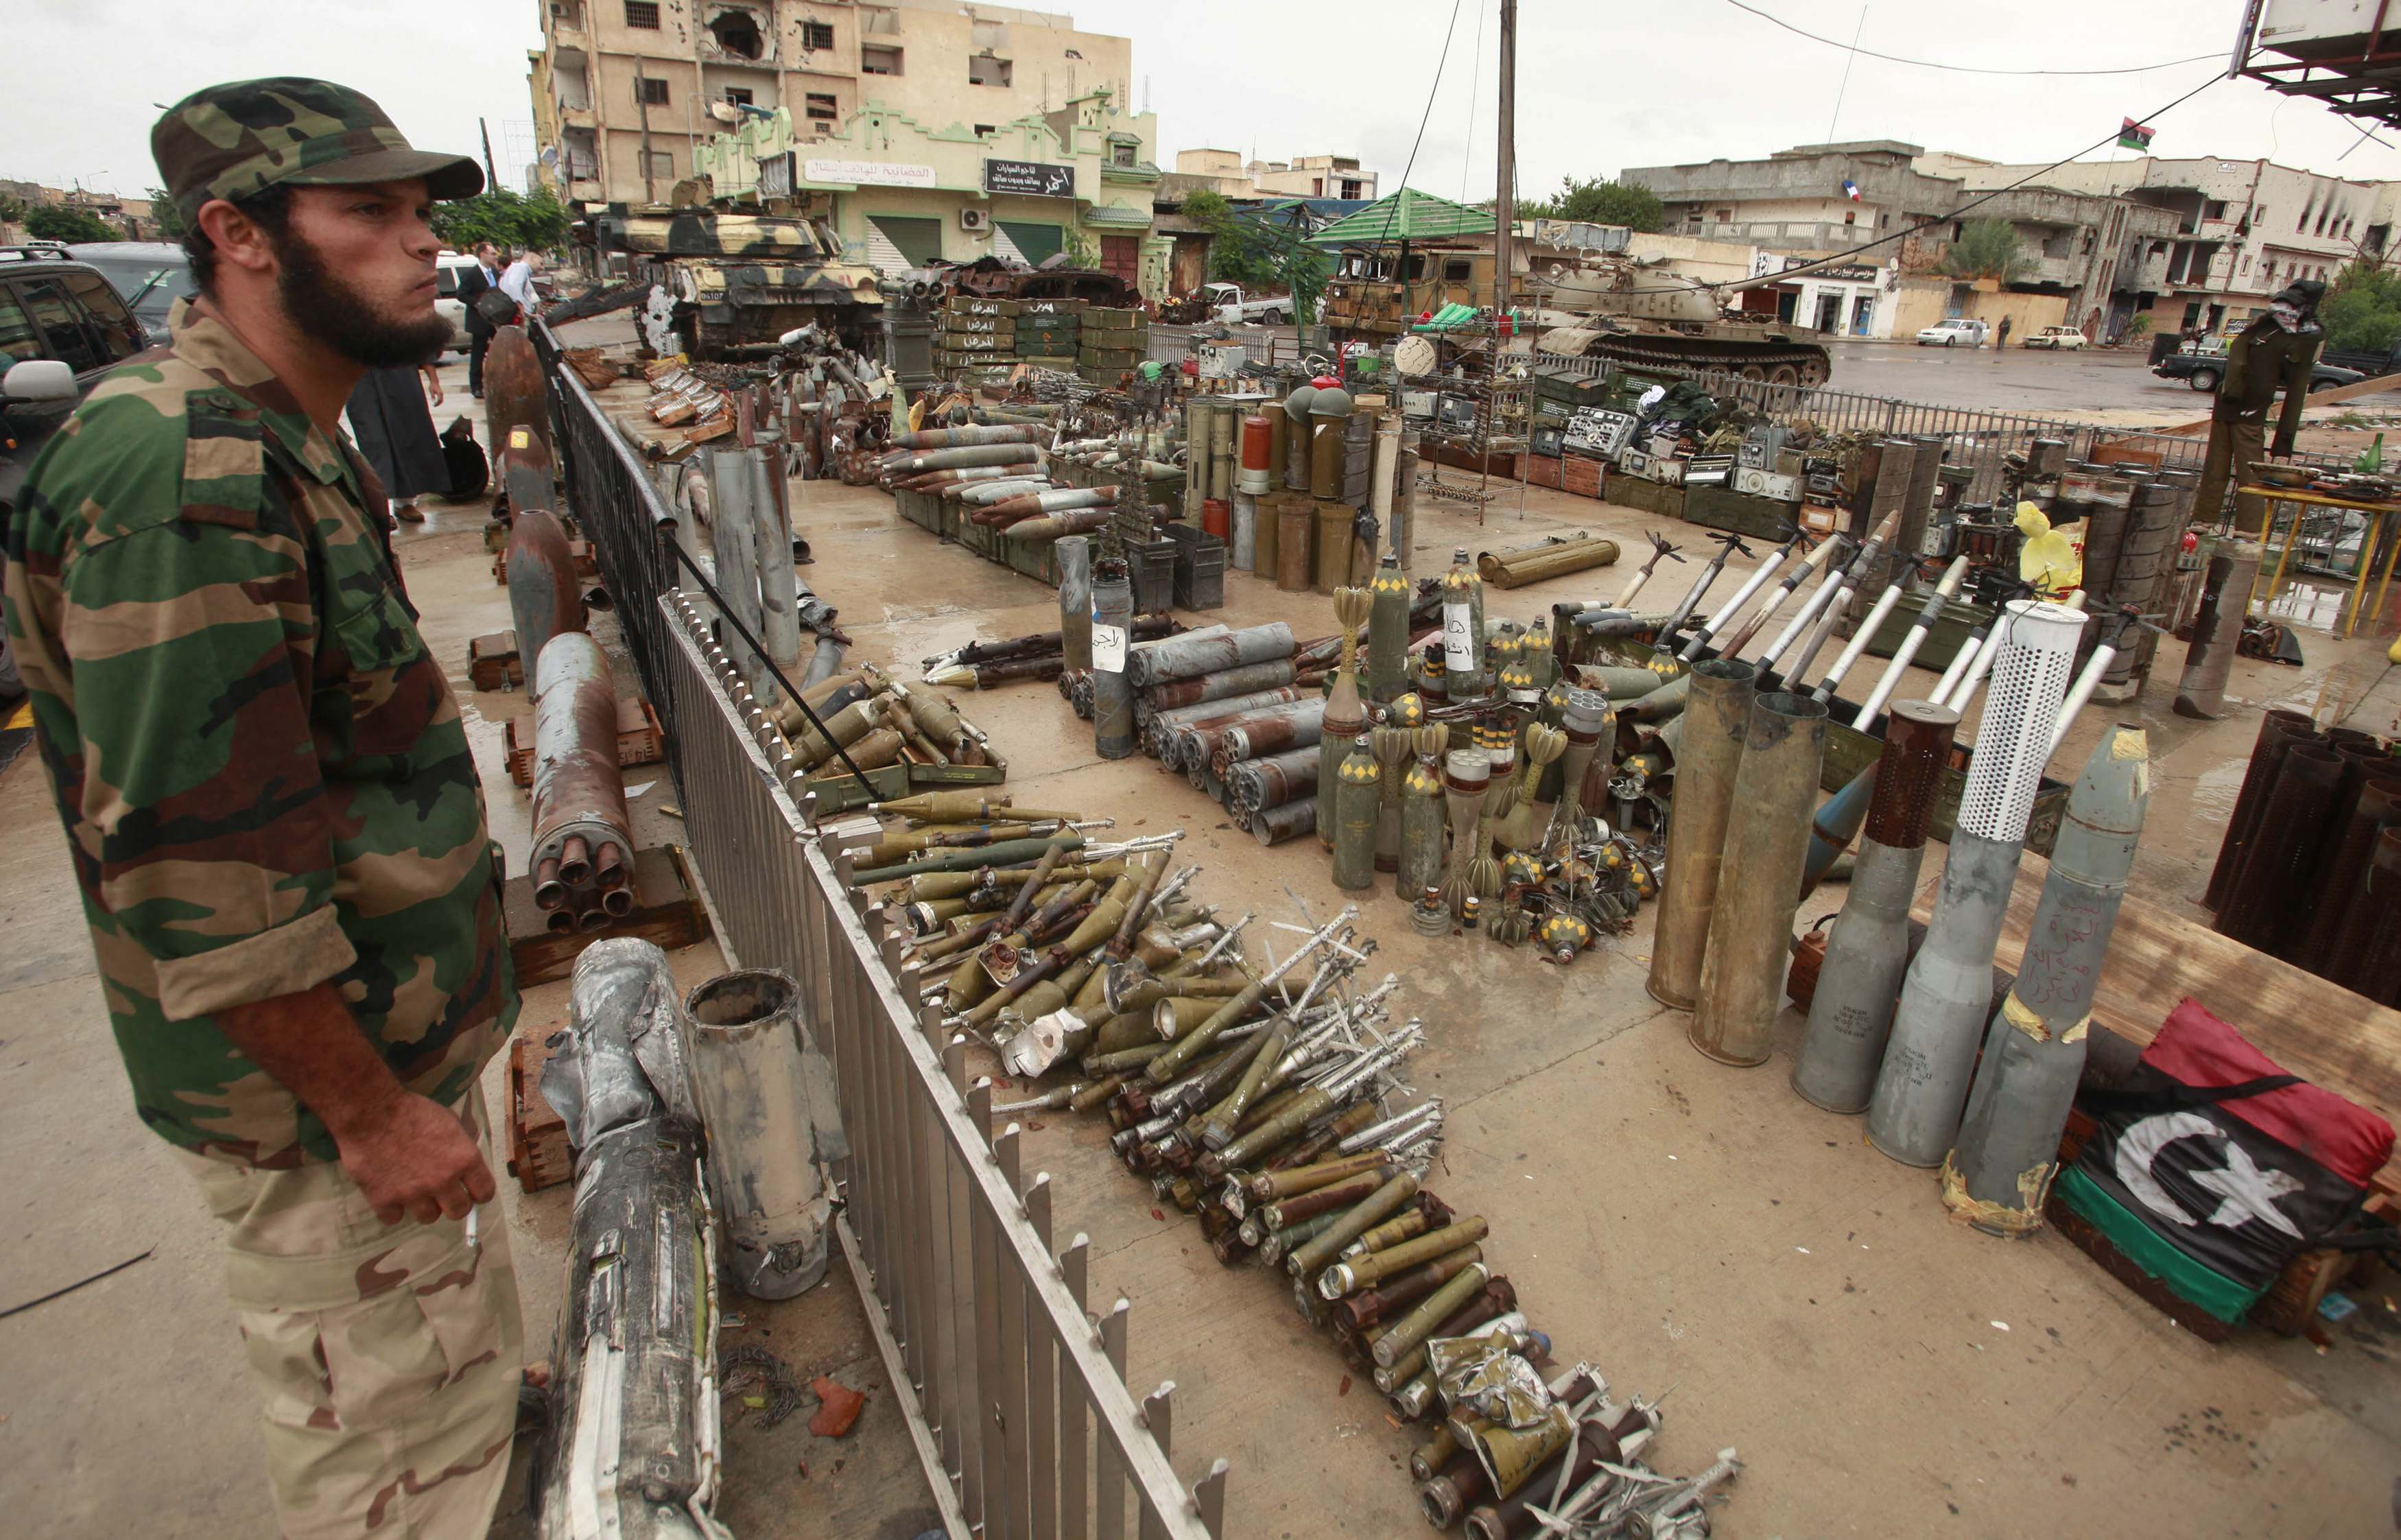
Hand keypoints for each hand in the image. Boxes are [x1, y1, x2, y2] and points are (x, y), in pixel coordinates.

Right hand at [333, 1091, 495, 1225]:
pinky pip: (395, 1219)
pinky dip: (392, 1209)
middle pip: (459, 1211)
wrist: (370, 1111)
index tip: (470, 1191)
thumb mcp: (449, 1123)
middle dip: (453, 1203)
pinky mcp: (384, 1201)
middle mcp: (442, 1180)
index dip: (477, 1193)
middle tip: (442, 1194)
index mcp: (464, 1159)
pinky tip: (390, 1192)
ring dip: (423, 1206)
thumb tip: (468, 1169)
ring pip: (429, 1218)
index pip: (485, 1192)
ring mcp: (413, 1194)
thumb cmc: (411, 1111)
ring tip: (413, 1189)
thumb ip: (460, 1150)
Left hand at [424, 369, 443, 406]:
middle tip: (434, 406)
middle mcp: (441, 394)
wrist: (434, 382)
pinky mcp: (441, 394)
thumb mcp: (431, 390)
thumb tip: (433, 401)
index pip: (439, 400)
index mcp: (439, 393)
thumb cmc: (432, 386)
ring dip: (439, 403)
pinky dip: (439, 401)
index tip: (434, 405)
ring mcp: (442, 394)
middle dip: (438, 404)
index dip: (437, 403)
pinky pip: (441, 399)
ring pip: (441, 400)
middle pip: (441, 401)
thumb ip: (432, 395)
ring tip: (435, 405)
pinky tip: (436, 402)